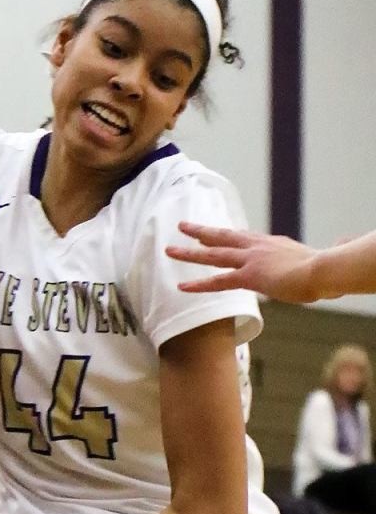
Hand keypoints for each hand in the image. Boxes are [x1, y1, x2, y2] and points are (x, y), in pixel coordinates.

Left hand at [165, 222, 321, 302]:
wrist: (325, 270)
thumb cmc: (329, 268)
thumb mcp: (325, 256)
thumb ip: (330, 250)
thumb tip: (344, 243)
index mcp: (273, 243)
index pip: (245, 238)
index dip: (228, 237)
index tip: (214, 233)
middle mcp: (258, 247)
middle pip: (223, 236)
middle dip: (201, 232)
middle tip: (183, 226)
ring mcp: (251, 260)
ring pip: (212, 254)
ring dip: (189, 253)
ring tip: (170, 250)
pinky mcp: (248, 276)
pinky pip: (217, 281)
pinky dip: (198, 284)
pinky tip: (182, 286)